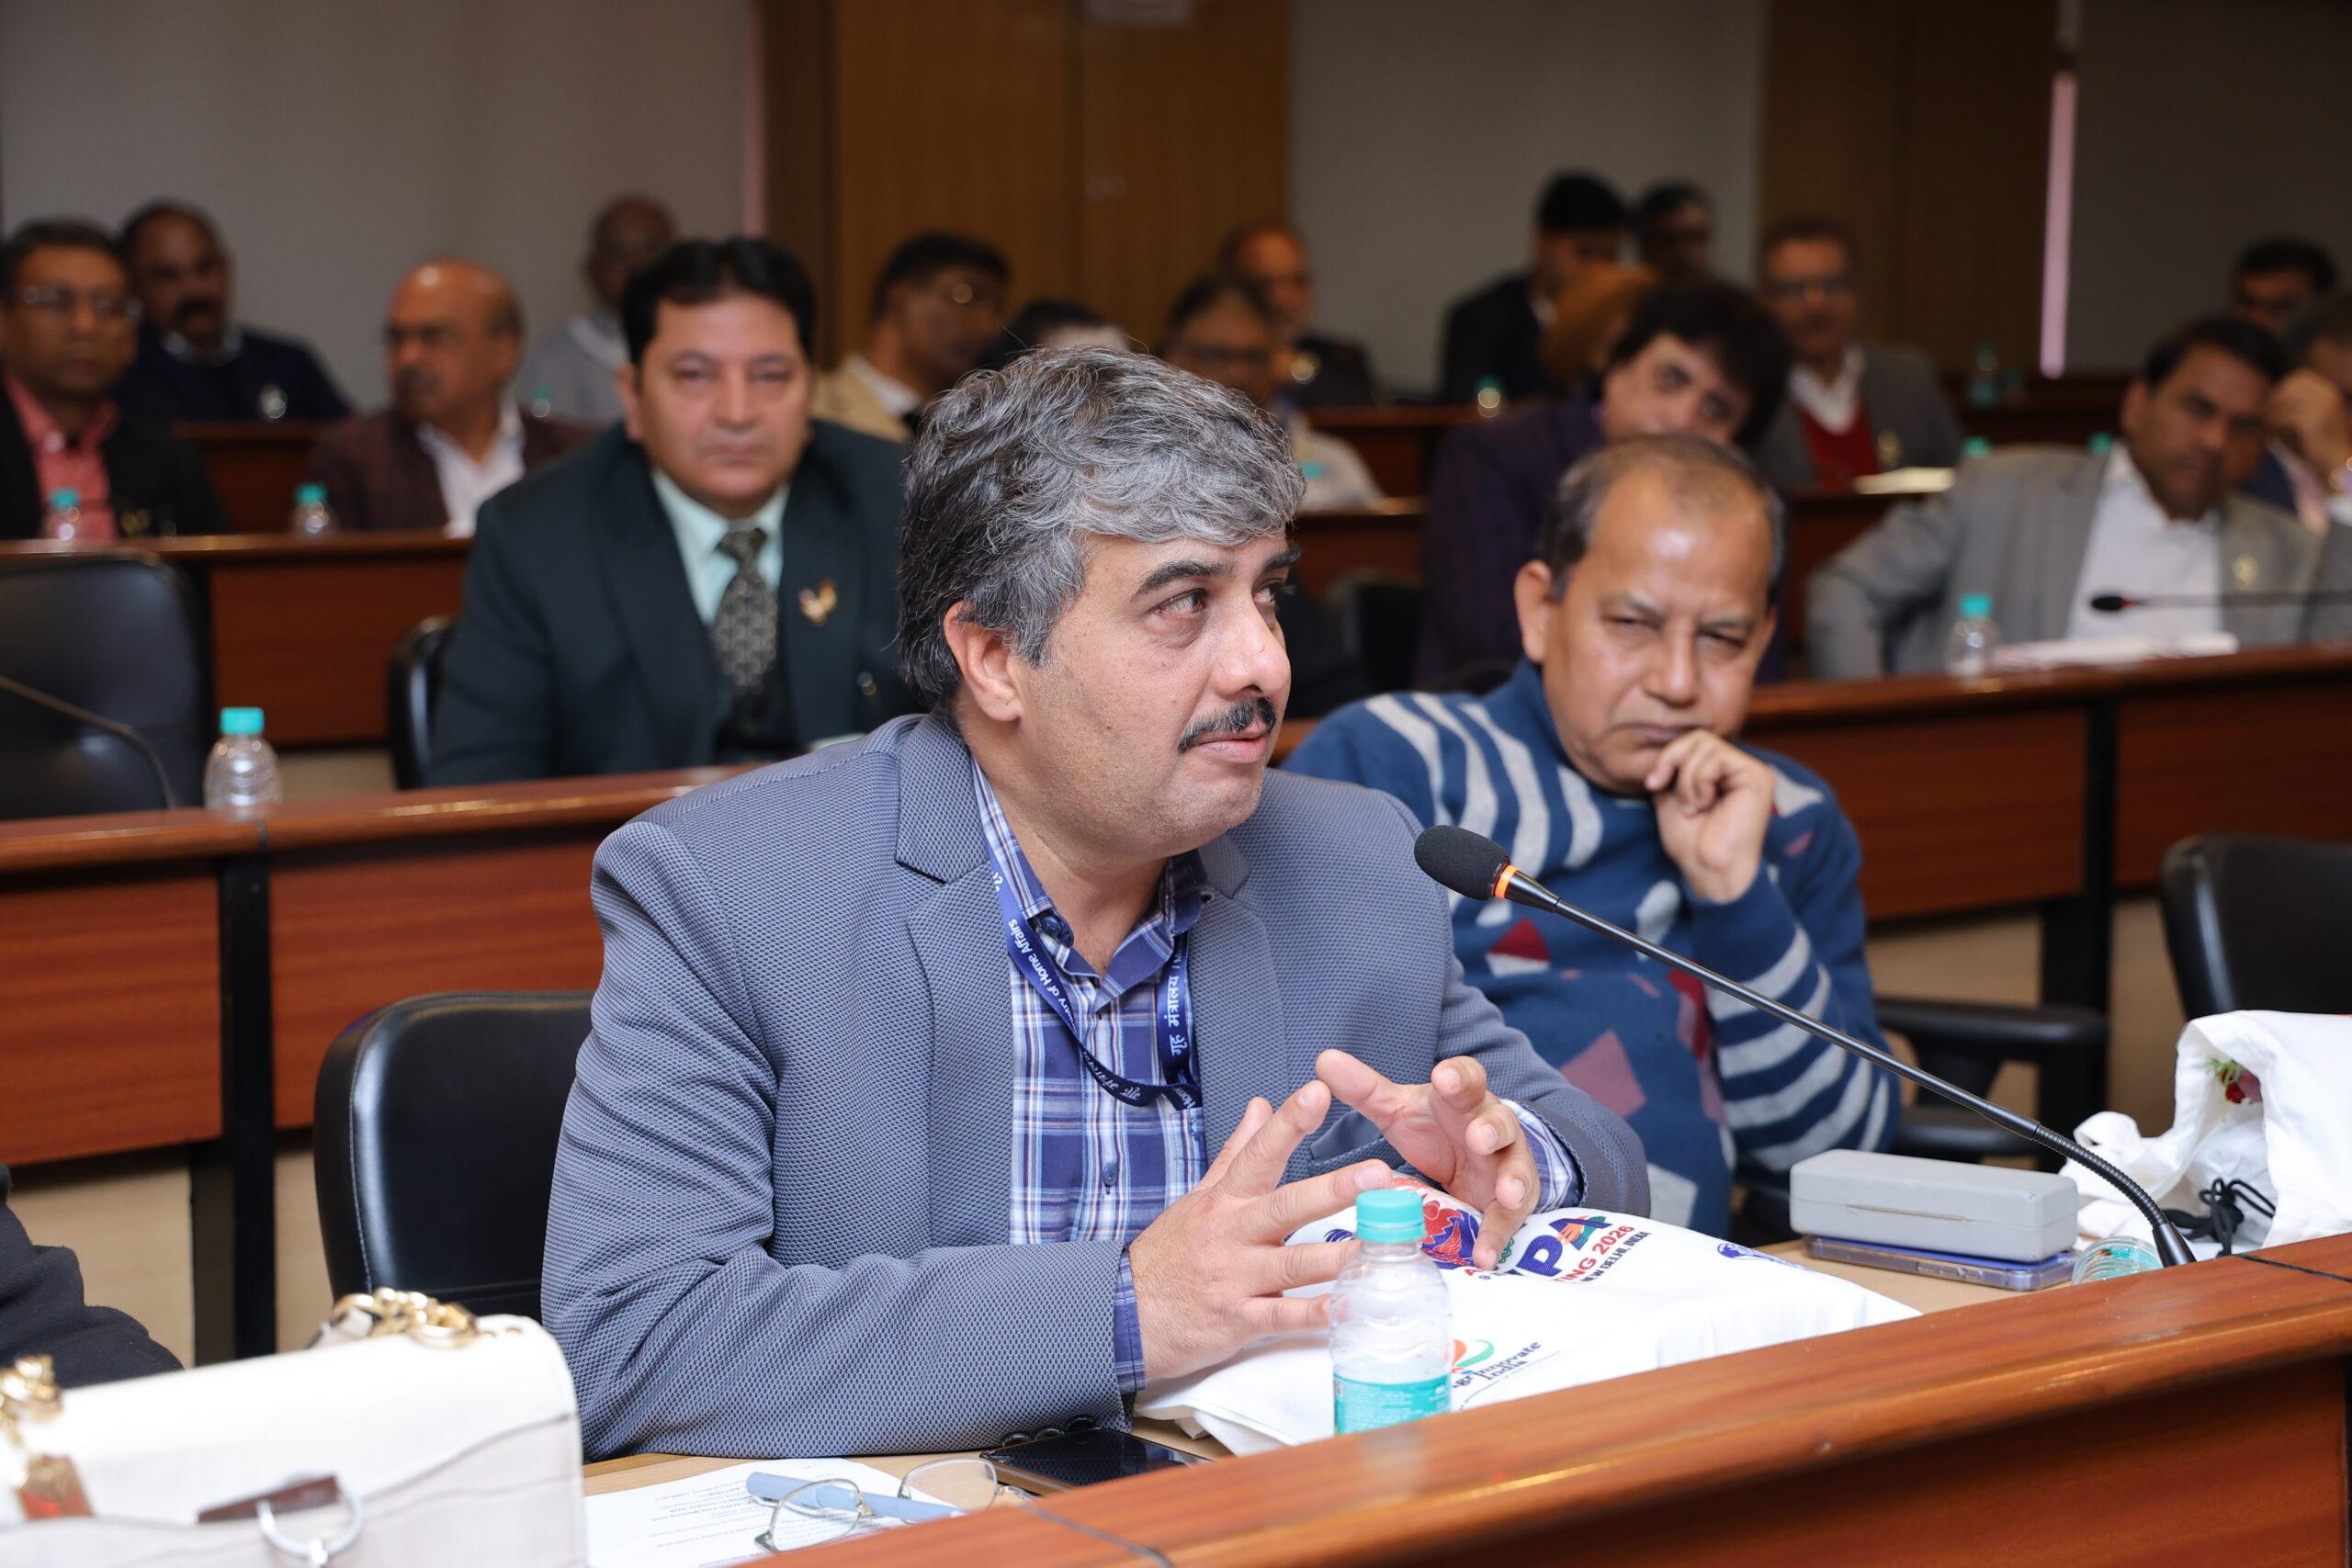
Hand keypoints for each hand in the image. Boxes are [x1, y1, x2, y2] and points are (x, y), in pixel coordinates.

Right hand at [1128, 1082, 1389, 1381]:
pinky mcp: (1239, 1320)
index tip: (1318, 1092)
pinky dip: (1316, 1315)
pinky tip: (1348, 1307)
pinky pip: (1283, 1317)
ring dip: (1336, 1256)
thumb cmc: (1169, 1254)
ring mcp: (1235, 1278)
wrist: (1127, 1312)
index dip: (1288, 1123)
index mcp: (1225, 1201)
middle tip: (1376, 1173)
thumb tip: (1259, 1106)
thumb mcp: (1198, 1197)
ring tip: (1377, 1245)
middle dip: (1332, 1189)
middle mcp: (1232, 1234)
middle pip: (1285, 1206)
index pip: (1259, 1153)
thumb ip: (1235, 1152)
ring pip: (1291, 1264)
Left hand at [1315, 1050, 1536, 1268]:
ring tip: (1508, 1194)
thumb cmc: (1435, 1128)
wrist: (1471, 1163)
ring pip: (1518, 1168)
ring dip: (1515, 1180)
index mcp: (1464, 1098)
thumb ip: (1365, 1089)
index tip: (1443, 1078)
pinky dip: (1498, 1235)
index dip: (1458, 1077)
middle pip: (1500, 1121)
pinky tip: (1485, 1255)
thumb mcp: (1399, 1110)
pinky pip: (1508, 1219)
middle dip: (1491, 1128)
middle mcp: (1492, 1127)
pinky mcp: (1509, 1204)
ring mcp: (1506, 1165)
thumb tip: (1324, 1059)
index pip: (1468, 1078)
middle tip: (1477, 1136)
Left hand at [1644, 729, 1771, 903]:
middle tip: (1666, 791)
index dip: (1667, 757)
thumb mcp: (1671, 798)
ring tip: (1692, 807)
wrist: (1708, 870)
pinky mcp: (1756, 776)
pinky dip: (1699, 782)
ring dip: (1687, 779)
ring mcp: (1752, 771)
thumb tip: (1662, 751)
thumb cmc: (1692, 844)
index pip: (1694, 742)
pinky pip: (1717, 758)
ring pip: (1705, 745)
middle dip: (1674, 762)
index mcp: (1724, 773)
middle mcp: (1741, 769)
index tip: (1651, 784)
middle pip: (1699, 737)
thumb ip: (1672, 771)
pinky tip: (1705, 806)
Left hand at [2268, 369, 2351, 479]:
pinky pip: (2284, 417)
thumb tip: (2264, 397)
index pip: (2299, 377)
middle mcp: (2329, 395)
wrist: (2336, 466)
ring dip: (2270, 413)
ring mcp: (2323, 407)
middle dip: (2273, 399)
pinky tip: (2269, 434)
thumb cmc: (2316, 446)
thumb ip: (2289, 407)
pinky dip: (2273, 424)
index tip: (2269, 403)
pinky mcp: (2314, 421)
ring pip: (2284, 402)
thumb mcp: (2305, 421)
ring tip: (2264, 425)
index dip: (2280, 388)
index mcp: (2329, 392)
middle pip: (2290, 386)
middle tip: (2262, 414)